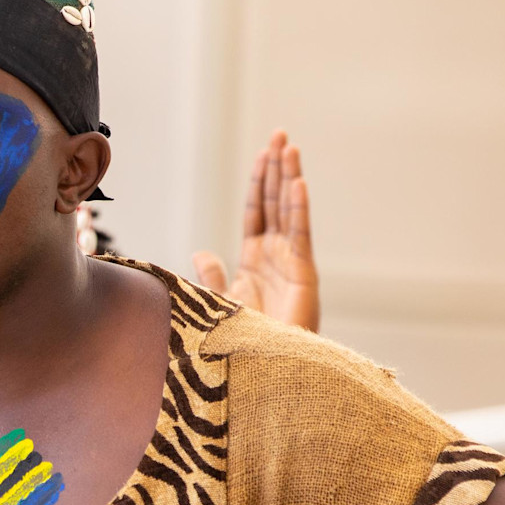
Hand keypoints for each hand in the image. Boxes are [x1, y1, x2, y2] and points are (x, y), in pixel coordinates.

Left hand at [193, 129, 317, 331]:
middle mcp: (275, 256)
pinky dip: (298, 208)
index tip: (263, 153)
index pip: (256, 211)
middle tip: (280, 135)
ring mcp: (291, 263)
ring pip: (289, 211)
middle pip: (275, 203)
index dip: (259, 182)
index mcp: (254, 260)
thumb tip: (202, 252)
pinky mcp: (303, 275)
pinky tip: (296, 183)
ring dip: (289, 178)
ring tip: (289, 147)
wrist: (262, 370)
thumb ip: (213, 277)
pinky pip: (300, 235)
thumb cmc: (242, 342)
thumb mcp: (219, 304)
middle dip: (276, 169)